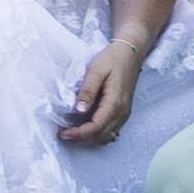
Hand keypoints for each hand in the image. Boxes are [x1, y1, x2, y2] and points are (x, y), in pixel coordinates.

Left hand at [57, 33, 149, 149]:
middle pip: (100, 136)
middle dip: (81, 139)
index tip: (63, 133)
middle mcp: (122, 112)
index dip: (78, 134)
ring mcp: (124, 114)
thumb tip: (78, 110)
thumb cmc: (113, 58)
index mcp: (115, 102)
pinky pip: (110, 131)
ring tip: (72, 133)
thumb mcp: (97, 69)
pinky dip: (97, 134)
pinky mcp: (123, 112)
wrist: (130, 53)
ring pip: (106, 136)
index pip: (96, 127)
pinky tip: (85, 128)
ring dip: (89, 139)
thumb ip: (88, 90)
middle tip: (63, 134)